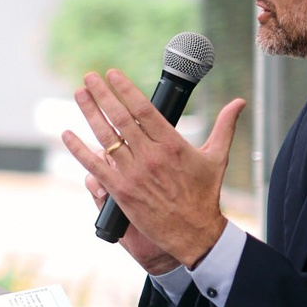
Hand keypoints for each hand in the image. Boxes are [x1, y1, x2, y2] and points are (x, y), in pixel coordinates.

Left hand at [61, 69, 244, 271]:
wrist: (194, 232)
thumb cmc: (205, 195)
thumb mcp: (217, 157)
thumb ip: (225, 126)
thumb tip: (239, 102)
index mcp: (172, 144)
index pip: (143, 110)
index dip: (126, 89)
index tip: (113, 74)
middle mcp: (151, 156)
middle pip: (121, 118)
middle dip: (103, 95)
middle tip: (90, 77)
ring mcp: (134, 173)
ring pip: (106, 137)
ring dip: (90, 113)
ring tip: (80, 94)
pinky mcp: (121, 191)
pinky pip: (95, 166)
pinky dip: (79, 149)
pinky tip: (67, 135)